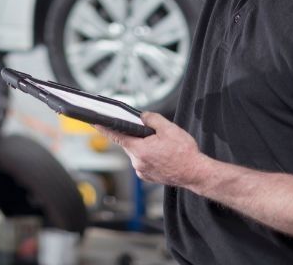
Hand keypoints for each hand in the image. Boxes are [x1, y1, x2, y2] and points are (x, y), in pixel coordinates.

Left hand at [94, 111, 210, 188]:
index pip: (116, 136)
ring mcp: (142, 171)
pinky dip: (148, 156)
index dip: (104, 128)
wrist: (196, 173)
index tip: (95, 123)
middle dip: (136, 136)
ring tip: (161, 146)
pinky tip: (161, 155)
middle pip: (128, 143)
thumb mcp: (169, 128)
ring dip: (143, 147)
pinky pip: (142, 161)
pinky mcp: (148, 176)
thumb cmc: (185, 153)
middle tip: (151, 134)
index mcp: (140, 149)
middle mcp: (138, 162)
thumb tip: (143, 116)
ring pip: (136, 152)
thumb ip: (152, 119)